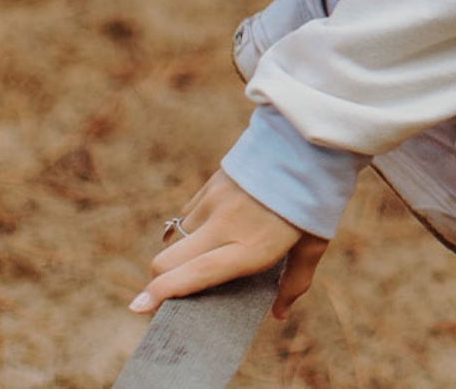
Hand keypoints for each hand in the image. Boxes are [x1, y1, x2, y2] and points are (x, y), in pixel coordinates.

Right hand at [129, 168, 327, 319]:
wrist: (311, 142)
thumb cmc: (316, 199)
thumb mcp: (313, 243)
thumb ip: (295, 281)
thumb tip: (278, 314)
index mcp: (250, 247)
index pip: (194, 275)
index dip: (161, 294)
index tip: (139, 307)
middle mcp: (226, 225)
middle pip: (166, 260)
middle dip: (158, 281)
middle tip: (167, 292)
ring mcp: (215, 200)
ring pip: (176, 237)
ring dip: (178, 253)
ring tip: (200, 258)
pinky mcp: (213, 181)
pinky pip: (187, 214)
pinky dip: (190, 229)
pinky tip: (210, 230)